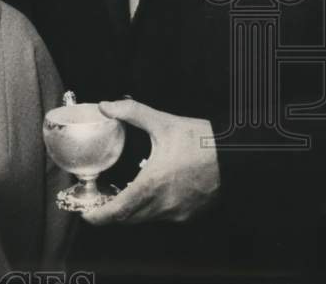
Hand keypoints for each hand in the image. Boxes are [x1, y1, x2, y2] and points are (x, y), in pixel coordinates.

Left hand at [82, 99, 219, 224]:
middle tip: (99, 201)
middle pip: (129, 218)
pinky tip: (148, 193)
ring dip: (131, 211)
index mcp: (153, 185)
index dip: (100, 216)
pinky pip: (164, 216)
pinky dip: (150, 209)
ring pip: (146, 218)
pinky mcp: (192, 213)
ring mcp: (180, 212)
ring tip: (119, 195)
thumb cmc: (203, 141)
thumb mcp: (163, 123)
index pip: (119, 211)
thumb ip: (131, 113)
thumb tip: (106, 106)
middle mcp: (165, 205)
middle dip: (112, 212)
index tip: (86, 215)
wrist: (239, 155)